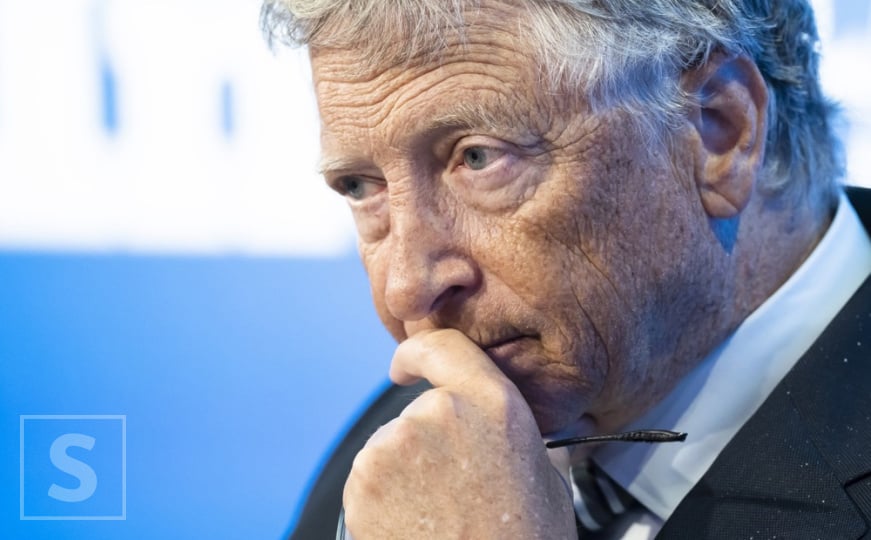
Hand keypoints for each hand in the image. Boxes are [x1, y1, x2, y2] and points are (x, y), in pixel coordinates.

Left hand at [342, 329, 577, 538]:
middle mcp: (441, 414)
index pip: (443, 346)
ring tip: (437, 510)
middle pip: (419, 408)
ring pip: (391, 444)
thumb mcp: (543, 476)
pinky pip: (368, 476)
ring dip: (404, 468)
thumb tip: (506, 428)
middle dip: (427, 438)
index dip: (419, 354)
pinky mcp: (364, 481)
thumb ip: (514, 434)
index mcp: (493, 406)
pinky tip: (413, 521)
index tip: (407, 366)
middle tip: (452, 483)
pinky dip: (382, 495)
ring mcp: (396, 445)